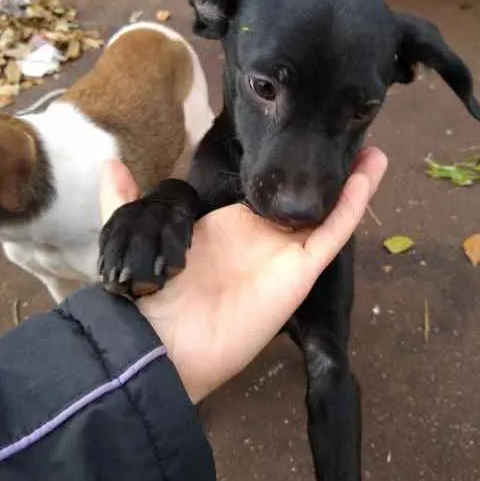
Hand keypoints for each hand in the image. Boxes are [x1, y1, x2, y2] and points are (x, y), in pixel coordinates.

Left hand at [100, 150, 387, 403]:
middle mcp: (263, 240)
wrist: (165, 341)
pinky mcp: (302, 269)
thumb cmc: (154, 296)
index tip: (301, 139)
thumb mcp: (140, 235)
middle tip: (346, 139)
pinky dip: (353, 202)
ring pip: (327, 211)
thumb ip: (126, 200)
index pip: (267, 194)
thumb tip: (108, 163)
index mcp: (231, 229)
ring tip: (371, 149)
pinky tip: (368, 171)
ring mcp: (286, 255)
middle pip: (305, 201)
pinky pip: (333, 231)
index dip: (287, 170)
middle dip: (326, 174)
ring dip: (351, 182)